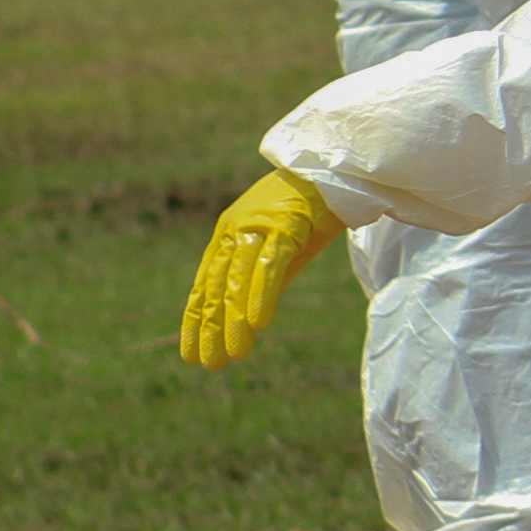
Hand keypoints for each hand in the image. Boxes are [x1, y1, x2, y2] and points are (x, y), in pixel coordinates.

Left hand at [178, 171, 342, 368]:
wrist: (339, 167)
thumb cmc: (313, 207)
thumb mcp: (285, 247)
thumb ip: (267, 275)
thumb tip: (251, 314)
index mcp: (228, 234)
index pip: (205, 283)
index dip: (196, 319)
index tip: (192, 353)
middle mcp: (234, 230)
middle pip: (216, 285)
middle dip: (210, 326)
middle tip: (210, 363)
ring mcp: (257, 226)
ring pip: (237, 279)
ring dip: (233, 319)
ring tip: (233, 353)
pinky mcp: (285, 224)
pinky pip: (268, 264)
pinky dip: (260, 294)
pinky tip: (256, 323)